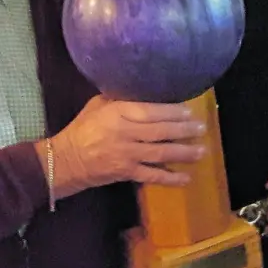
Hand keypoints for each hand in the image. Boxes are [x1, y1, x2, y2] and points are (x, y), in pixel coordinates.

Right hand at [47, 95, 206, 197]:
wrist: (65, 160)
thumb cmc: (83, 129)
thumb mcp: (98, 105)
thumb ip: (120, 98)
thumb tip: (145, 89)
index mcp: (117, 113)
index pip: (150, 111)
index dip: (172, 111)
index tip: (189, 111)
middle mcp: (124, 133)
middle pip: (161, 131)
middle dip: (184, 130)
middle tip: (202, 128)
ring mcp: (127, 154)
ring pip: (161, 153)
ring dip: (184, 152)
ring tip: (201, 150)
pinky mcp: (127, 173)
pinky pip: (152, 175)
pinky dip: (170, 178)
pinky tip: (186, 178)